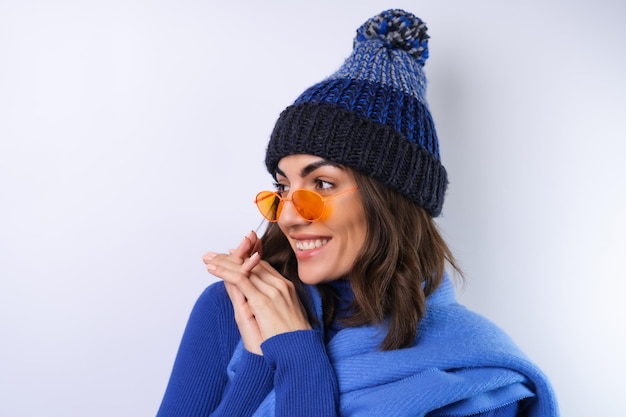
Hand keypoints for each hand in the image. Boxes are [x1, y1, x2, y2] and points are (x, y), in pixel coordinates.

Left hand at [203, 232, 310, 354]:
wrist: (299, 352)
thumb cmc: (293, 339)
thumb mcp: (284, 316)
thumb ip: (274, 303)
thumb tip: (262, 302)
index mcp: (286, 287)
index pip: (262, 266)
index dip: (245, 258)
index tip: (231, 253)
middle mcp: (280, 285)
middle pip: (252, 263)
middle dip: (231, 257)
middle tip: (213, 253)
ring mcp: (272, 291)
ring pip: (244, 269)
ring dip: (223, 262)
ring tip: (208, 258)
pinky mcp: (262, 301)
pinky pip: (240, 279)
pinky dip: (225, 272)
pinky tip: (212, 269)